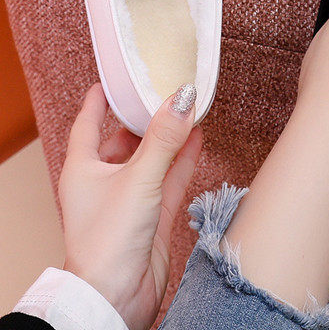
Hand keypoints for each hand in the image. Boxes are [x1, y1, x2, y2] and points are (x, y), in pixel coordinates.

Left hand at [59, 83, 202, 329]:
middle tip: (163, 93)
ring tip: (186, 111)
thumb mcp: (138, 178)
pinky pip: (169, 178)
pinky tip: (197, 140)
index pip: (88, 125)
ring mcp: (129, 198)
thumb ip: (164, 138)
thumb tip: (182, 98)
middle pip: (123, 141)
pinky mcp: (150, 215)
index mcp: (83, 170)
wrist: (117, 296)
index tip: (113, 80)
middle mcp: (103, 182)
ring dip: (168, 137)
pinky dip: (183, 159)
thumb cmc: (107, 242)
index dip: (99, 101)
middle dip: (143, 118)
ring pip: (151, 158)